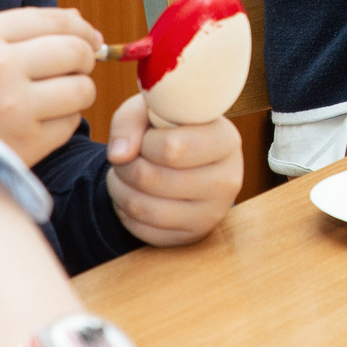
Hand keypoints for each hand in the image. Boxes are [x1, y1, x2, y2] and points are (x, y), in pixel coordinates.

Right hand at [0, 8, 100, 166]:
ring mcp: (13, 108)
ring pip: (81, 89)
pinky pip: (70, 124)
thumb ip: (22, 29)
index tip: (89, 37)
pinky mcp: (25, 143)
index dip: (80, 27)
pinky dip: (62, 122)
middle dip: (83, 58)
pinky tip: (37, 122)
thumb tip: (78, 20)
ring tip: (53, 96)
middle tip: (75, 67)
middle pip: (74, 52)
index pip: (54, 20)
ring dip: (75, 92)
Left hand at [104, 94, 241, 246]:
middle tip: (126, 157)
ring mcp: (212, 213)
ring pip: (142, 207)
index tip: (148, 137)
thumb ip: (130, 121)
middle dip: (126, 166)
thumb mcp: (152, 110)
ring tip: (123, 173)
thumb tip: (118, 155)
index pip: (171, 148)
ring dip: (119, 188)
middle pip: (152, 178)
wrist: (191, 162)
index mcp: (226, 140)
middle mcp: (227, 180)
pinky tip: (133, 194)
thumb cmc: (171, 129)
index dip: (145, 142)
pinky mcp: (192, 236)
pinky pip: (141, 230)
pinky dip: (124, 211)